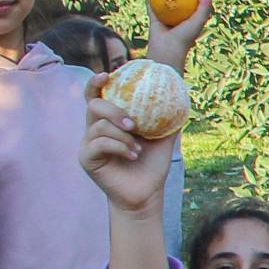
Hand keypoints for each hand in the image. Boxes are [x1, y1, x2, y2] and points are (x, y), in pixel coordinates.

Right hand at [79, 84, 174, 216]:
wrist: (146, 193)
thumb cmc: (151, 166)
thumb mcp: (162, 139)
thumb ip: (167, 120)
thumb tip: (182, 98)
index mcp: (108, 121)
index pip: (95, 96)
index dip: (96, 83)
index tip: (107, 75)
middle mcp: (94, 129)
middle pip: (94, 105)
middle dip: (114, 111)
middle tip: (134, 124)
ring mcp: (88, 144)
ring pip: (98, 126)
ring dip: (122, 136)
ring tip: (138, 149)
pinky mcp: (86, 158)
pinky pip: (99, 143)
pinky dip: (119, 147)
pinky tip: (132, 156)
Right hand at [145, 0, 211, 65]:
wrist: (167, 51)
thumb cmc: (185, 37)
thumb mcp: (199, 19)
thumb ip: (204, 3)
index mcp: (194, 20)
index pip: (201, 3)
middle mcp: (181, 19)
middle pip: (184, 0)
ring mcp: (168, 19)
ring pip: (166, 1)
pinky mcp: (155, 20)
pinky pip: (151, 5)